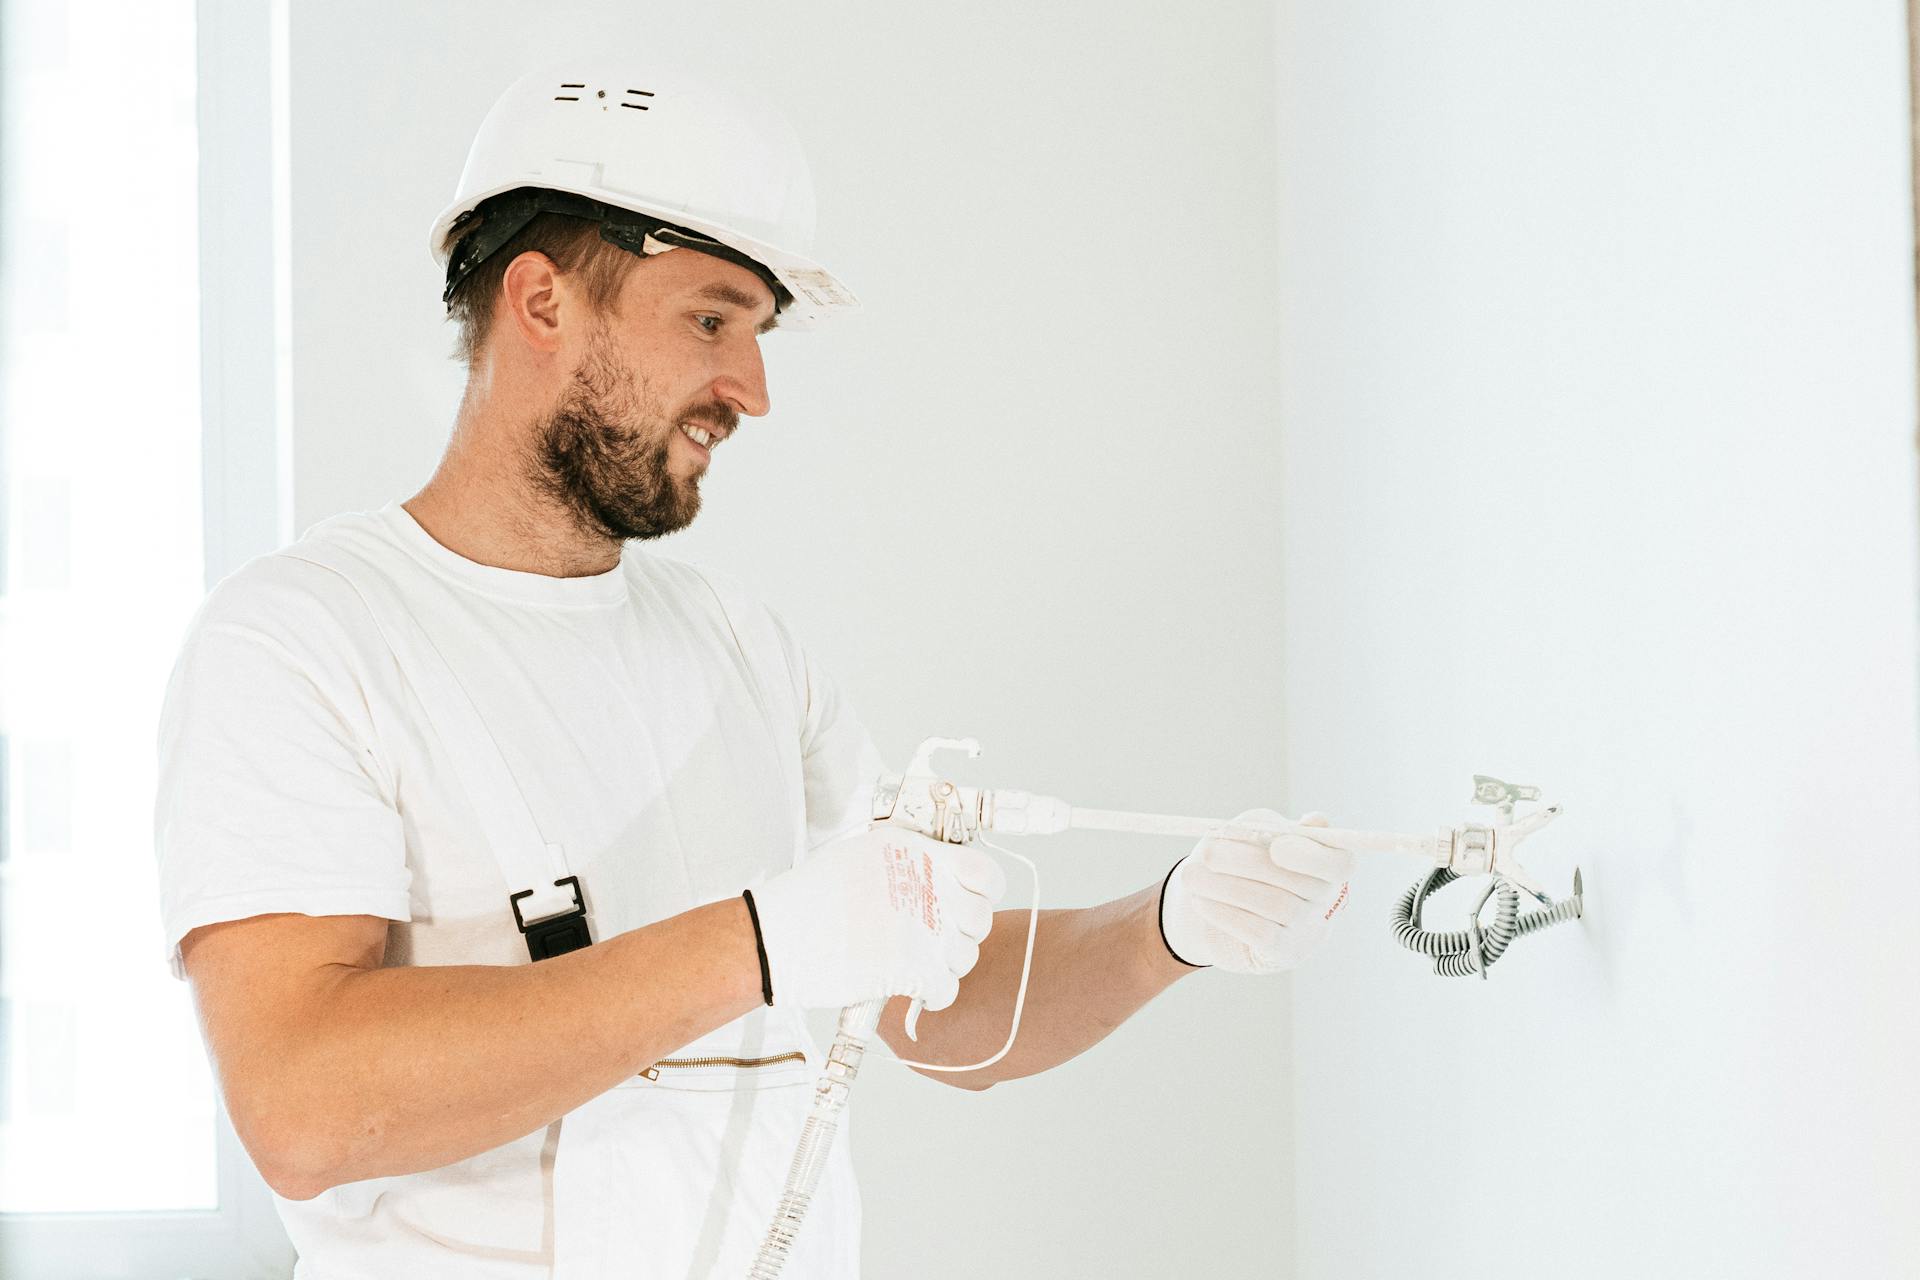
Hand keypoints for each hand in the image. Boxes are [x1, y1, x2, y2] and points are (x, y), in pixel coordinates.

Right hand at [745, 823, 1006, 1010]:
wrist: (779, 935)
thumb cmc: (812, 896)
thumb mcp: (864, 855)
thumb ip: (908, 862)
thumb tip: (935, 877)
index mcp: (921, 854)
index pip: (987, 874)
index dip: (982, 892)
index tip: (965, 902)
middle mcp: (932, 888)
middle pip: (980, 919)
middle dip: (961, 933)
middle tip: (932, 937)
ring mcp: (928, 930)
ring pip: (966, 957)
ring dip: (945, 964)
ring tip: (915, 962)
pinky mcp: (917, 970)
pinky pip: (946, 990)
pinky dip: (933, 995)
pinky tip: (914, 989)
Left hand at [1158, 808, 1352, 972]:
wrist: (1210, 903)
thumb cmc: (1238, 858)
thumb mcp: (1254, 832)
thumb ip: (1275, 827)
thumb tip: (1315, 823)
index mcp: (1326, 863)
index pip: (1340, 863)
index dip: (1313, 856)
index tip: (1277, 846)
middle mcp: (1325, 898)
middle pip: (1301, 883)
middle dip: (1249, 863)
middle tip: (1208, 851)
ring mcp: (1308, 930)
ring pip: (1275, 905)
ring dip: (1226, 888)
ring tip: (1190, 876)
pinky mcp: (1284, 953)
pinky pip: (1259, 933)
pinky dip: (1226, 914)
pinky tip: (1200, 901)